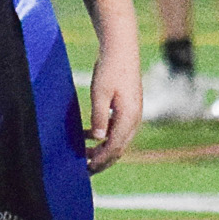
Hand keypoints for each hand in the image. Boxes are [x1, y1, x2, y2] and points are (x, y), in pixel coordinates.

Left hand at [84, 40, 141, 173]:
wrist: (121, 50)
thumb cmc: (109, 69)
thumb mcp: (100, 92)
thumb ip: (99, 116)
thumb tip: (100, 139)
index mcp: (129, 116)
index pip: (115, 147)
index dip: (101, 160)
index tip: (86, 168)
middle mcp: (134, 118)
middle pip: (119, 148)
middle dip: (102, 160)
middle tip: (84, 169)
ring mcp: (133, 114)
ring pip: (119, 140)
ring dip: (102, 149)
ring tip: (84, 155)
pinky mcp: (128, 109)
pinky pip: (117, 129)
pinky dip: (104, 136)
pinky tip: (88, 136)